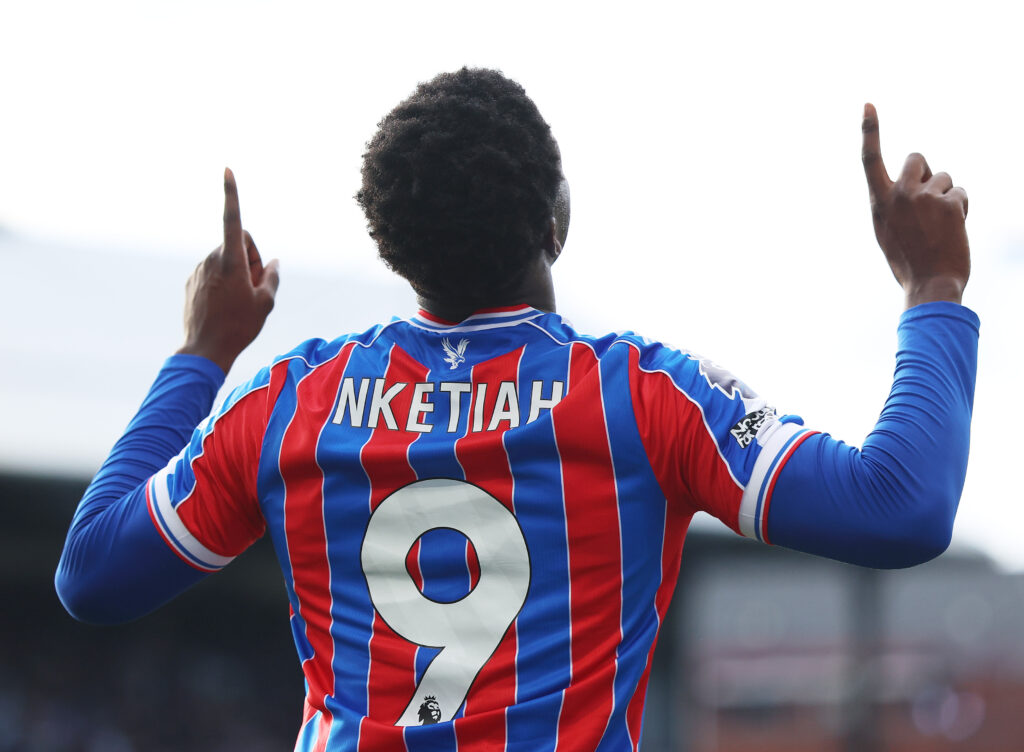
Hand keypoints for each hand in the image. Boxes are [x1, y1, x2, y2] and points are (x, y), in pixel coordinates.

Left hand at [176, 168, 279, 372]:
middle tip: (257, 286)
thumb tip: (273, 261)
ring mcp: (199, 270)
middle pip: (239, 243)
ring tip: (239, 301)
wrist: (204, 349)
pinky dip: (224, 282)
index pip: (233, 219)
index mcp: (231, 260)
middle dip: (252, 257)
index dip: (232, 193)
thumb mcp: (266, 302)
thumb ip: (272, 276)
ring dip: (238, 272)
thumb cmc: (239, 326)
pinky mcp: (191, 282)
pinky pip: (213, 272)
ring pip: (226, 259)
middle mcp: (212, 259)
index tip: (227, 170)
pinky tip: (225, 306)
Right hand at [861, 103, 969, 307]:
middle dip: (925, 171)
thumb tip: (914, 180)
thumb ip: (893, 203)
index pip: (870, 160)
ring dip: (945, 196)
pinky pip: (960, 193)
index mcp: (878, 203)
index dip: (870, 130)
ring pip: (943, 178)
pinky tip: (954, 229)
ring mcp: (924, 198)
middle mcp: (898, 195)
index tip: (868, 105)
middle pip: (916, 158)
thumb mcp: (888, 231)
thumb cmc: (909, 261)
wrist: (930, 284)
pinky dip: (961, 209)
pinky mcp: (949, 203)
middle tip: (928, 197)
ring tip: (940, 225)